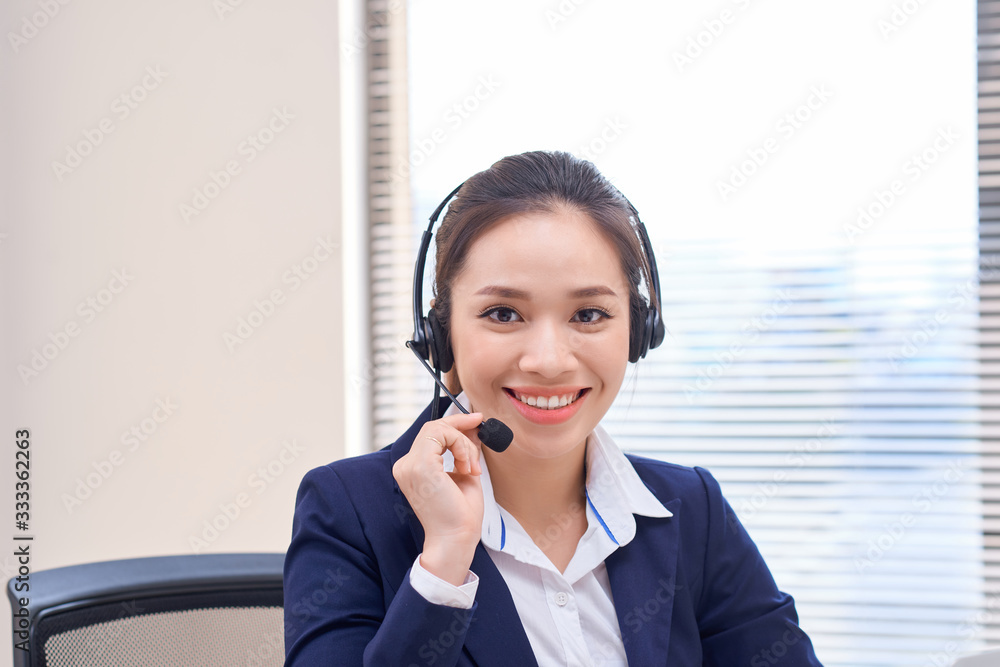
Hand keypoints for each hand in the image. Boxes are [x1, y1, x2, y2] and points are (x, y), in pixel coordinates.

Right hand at [392, 412, 484, 585]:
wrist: (456, 540)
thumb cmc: (460, 516)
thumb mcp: (464, 474)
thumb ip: (465, 450)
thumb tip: (472, 427)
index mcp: (413, 469)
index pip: (430, 434)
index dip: (454, 423)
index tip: (476, 420)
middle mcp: (405, 466)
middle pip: (433, 428)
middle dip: (461, 428)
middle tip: (481, 430)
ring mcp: (410, 466)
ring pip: (438, 429)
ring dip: (463, 443)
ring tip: (472, 467)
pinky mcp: (421, 466)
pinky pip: (441, 436)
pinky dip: (461, 446)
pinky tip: (467, 467)